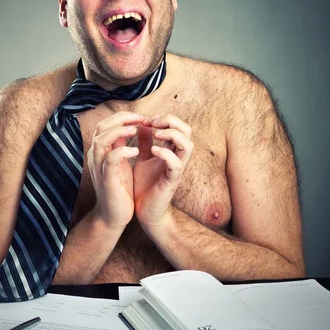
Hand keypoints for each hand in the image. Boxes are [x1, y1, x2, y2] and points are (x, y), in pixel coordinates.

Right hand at [87, 112, 142, 228]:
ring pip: (101, 139)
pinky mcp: (106, 179)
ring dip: (119, 131)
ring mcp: (98, 167)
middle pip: (101, 127)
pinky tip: (136, 150)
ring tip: (136, 129)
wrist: (113, 216)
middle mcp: (96, 156)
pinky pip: (110, 159)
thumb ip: (121, 144)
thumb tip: (131, 125)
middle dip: (122, 119)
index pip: (106, 124)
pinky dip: (122, 151)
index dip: (123, 117)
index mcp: (100, 151)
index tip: (141, 117)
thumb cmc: (119, 188)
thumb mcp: (121, 162)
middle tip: (141, 118)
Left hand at [133, 114, 193, 228]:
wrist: (144, 211)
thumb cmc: (145, 185)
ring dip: (171, 135)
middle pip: (187, 130)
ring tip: (155, 134)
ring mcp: (176, 169)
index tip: (146, 120)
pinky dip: (166, 153)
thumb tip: (142, 123)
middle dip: (171, 121)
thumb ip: (145, 142)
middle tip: (153, 123)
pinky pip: (176, 164)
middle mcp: (177, 157)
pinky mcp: (172, 181)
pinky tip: (153, 151)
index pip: (178, 125)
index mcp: (171, 150)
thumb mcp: (143, 158)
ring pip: (188, 145)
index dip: (164, 118)